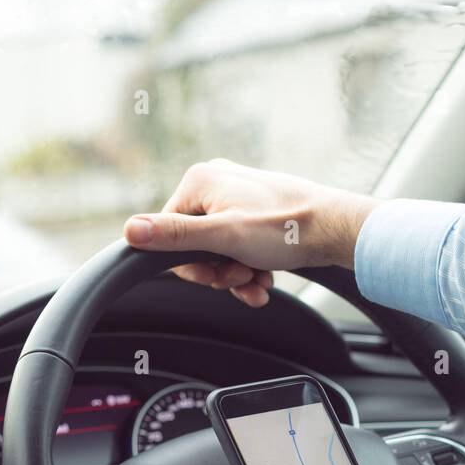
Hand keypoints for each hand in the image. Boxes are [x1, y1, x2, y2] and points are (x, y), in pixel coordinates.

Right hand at [123, 158, 377, 306]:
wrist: (335, 229)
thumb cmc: (283, 229)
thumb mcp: (222, 237)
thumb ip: (174, 236)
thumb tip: (129, 231)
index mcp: (199, 182)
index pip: (169, 235)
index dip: (192, 267)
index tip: (218, 277)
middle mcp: (216, 183)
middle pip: (195, 245)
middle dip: (219, 272)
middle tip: (243, 278)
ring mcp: (237, 197)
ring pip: (220, 251)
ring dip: (237, 275)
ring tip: (259, 282)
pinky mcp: (256, 213)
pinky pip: (240, 248)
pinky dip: (250, 268)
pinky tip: (266, 280)